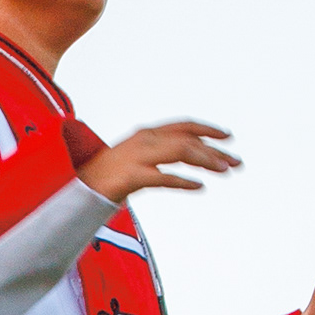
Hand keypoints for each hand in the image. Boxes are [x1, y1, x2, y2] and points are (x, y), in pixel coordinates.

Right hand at [79, 121, 239, 202]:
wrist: (77, 188)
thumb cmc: (105, 178)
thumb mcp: (136, 161)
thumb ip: (158, 158)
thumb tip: (184, 165)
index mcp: (146, 134)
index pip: (183, 126)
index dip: (207, 129)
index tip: (228, 136)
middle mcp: (144, 140)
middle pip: (187, 140)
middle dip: (215, 150)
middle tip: (237, 163)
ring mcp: (137, 156)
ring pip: (180, 152)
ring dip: (205, 160)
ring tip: (224, 171)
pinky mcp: (131, 176)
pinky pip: (163, 176)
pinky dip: (183, 181)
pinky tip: (199, 187)